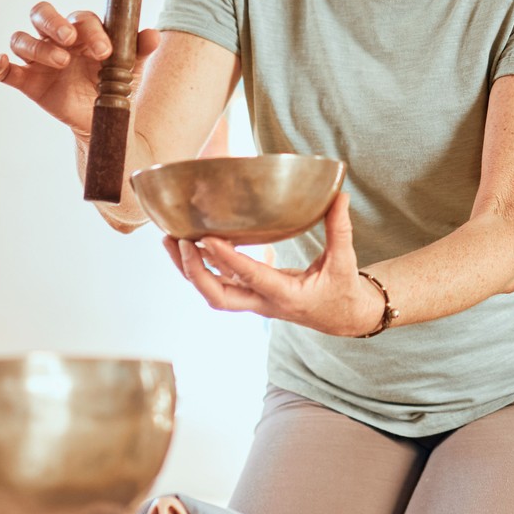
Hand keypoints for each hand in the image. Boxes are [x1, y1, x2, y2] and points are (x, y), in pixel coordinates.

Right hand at [0, 1, 159, 137]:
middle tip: (69, 40)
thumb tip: (153, 35)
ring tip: (60, 63)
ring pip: (22, 40)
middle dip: (53, 23)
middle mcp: (56, 38)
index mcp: (82, 30)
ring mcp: (39, 59)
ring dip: (37, 47)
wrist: (102, 117)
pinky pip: (6, 70)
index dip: (91, 31)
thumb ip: (139, 49)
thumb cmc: (114, 84)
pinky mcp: (27, 80)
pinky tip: (1, 65)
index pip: (80, 19)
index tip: (105, 51)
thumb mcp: (131, 68)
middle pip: (41, 14)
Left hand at [162, 191, 382, 336]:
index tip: (206, 238)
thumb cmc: (342, 291)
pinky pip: (216, 283)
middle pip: (217, 296)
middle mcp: (263, 302)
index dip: (227, 259)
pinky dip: (199, 266)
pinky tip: (186, 245)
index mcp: (286, 296)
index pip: (250, 278)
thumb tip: (340, 195)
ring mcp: (253, 301)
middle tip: (178, 241)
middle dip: (194, 271)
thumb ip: (340, 229)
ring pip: (211, 291)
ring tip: (168, 240)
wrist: (342, 318)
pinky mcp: (249, 295)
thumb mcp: (345, 262)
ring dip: (188, 268)